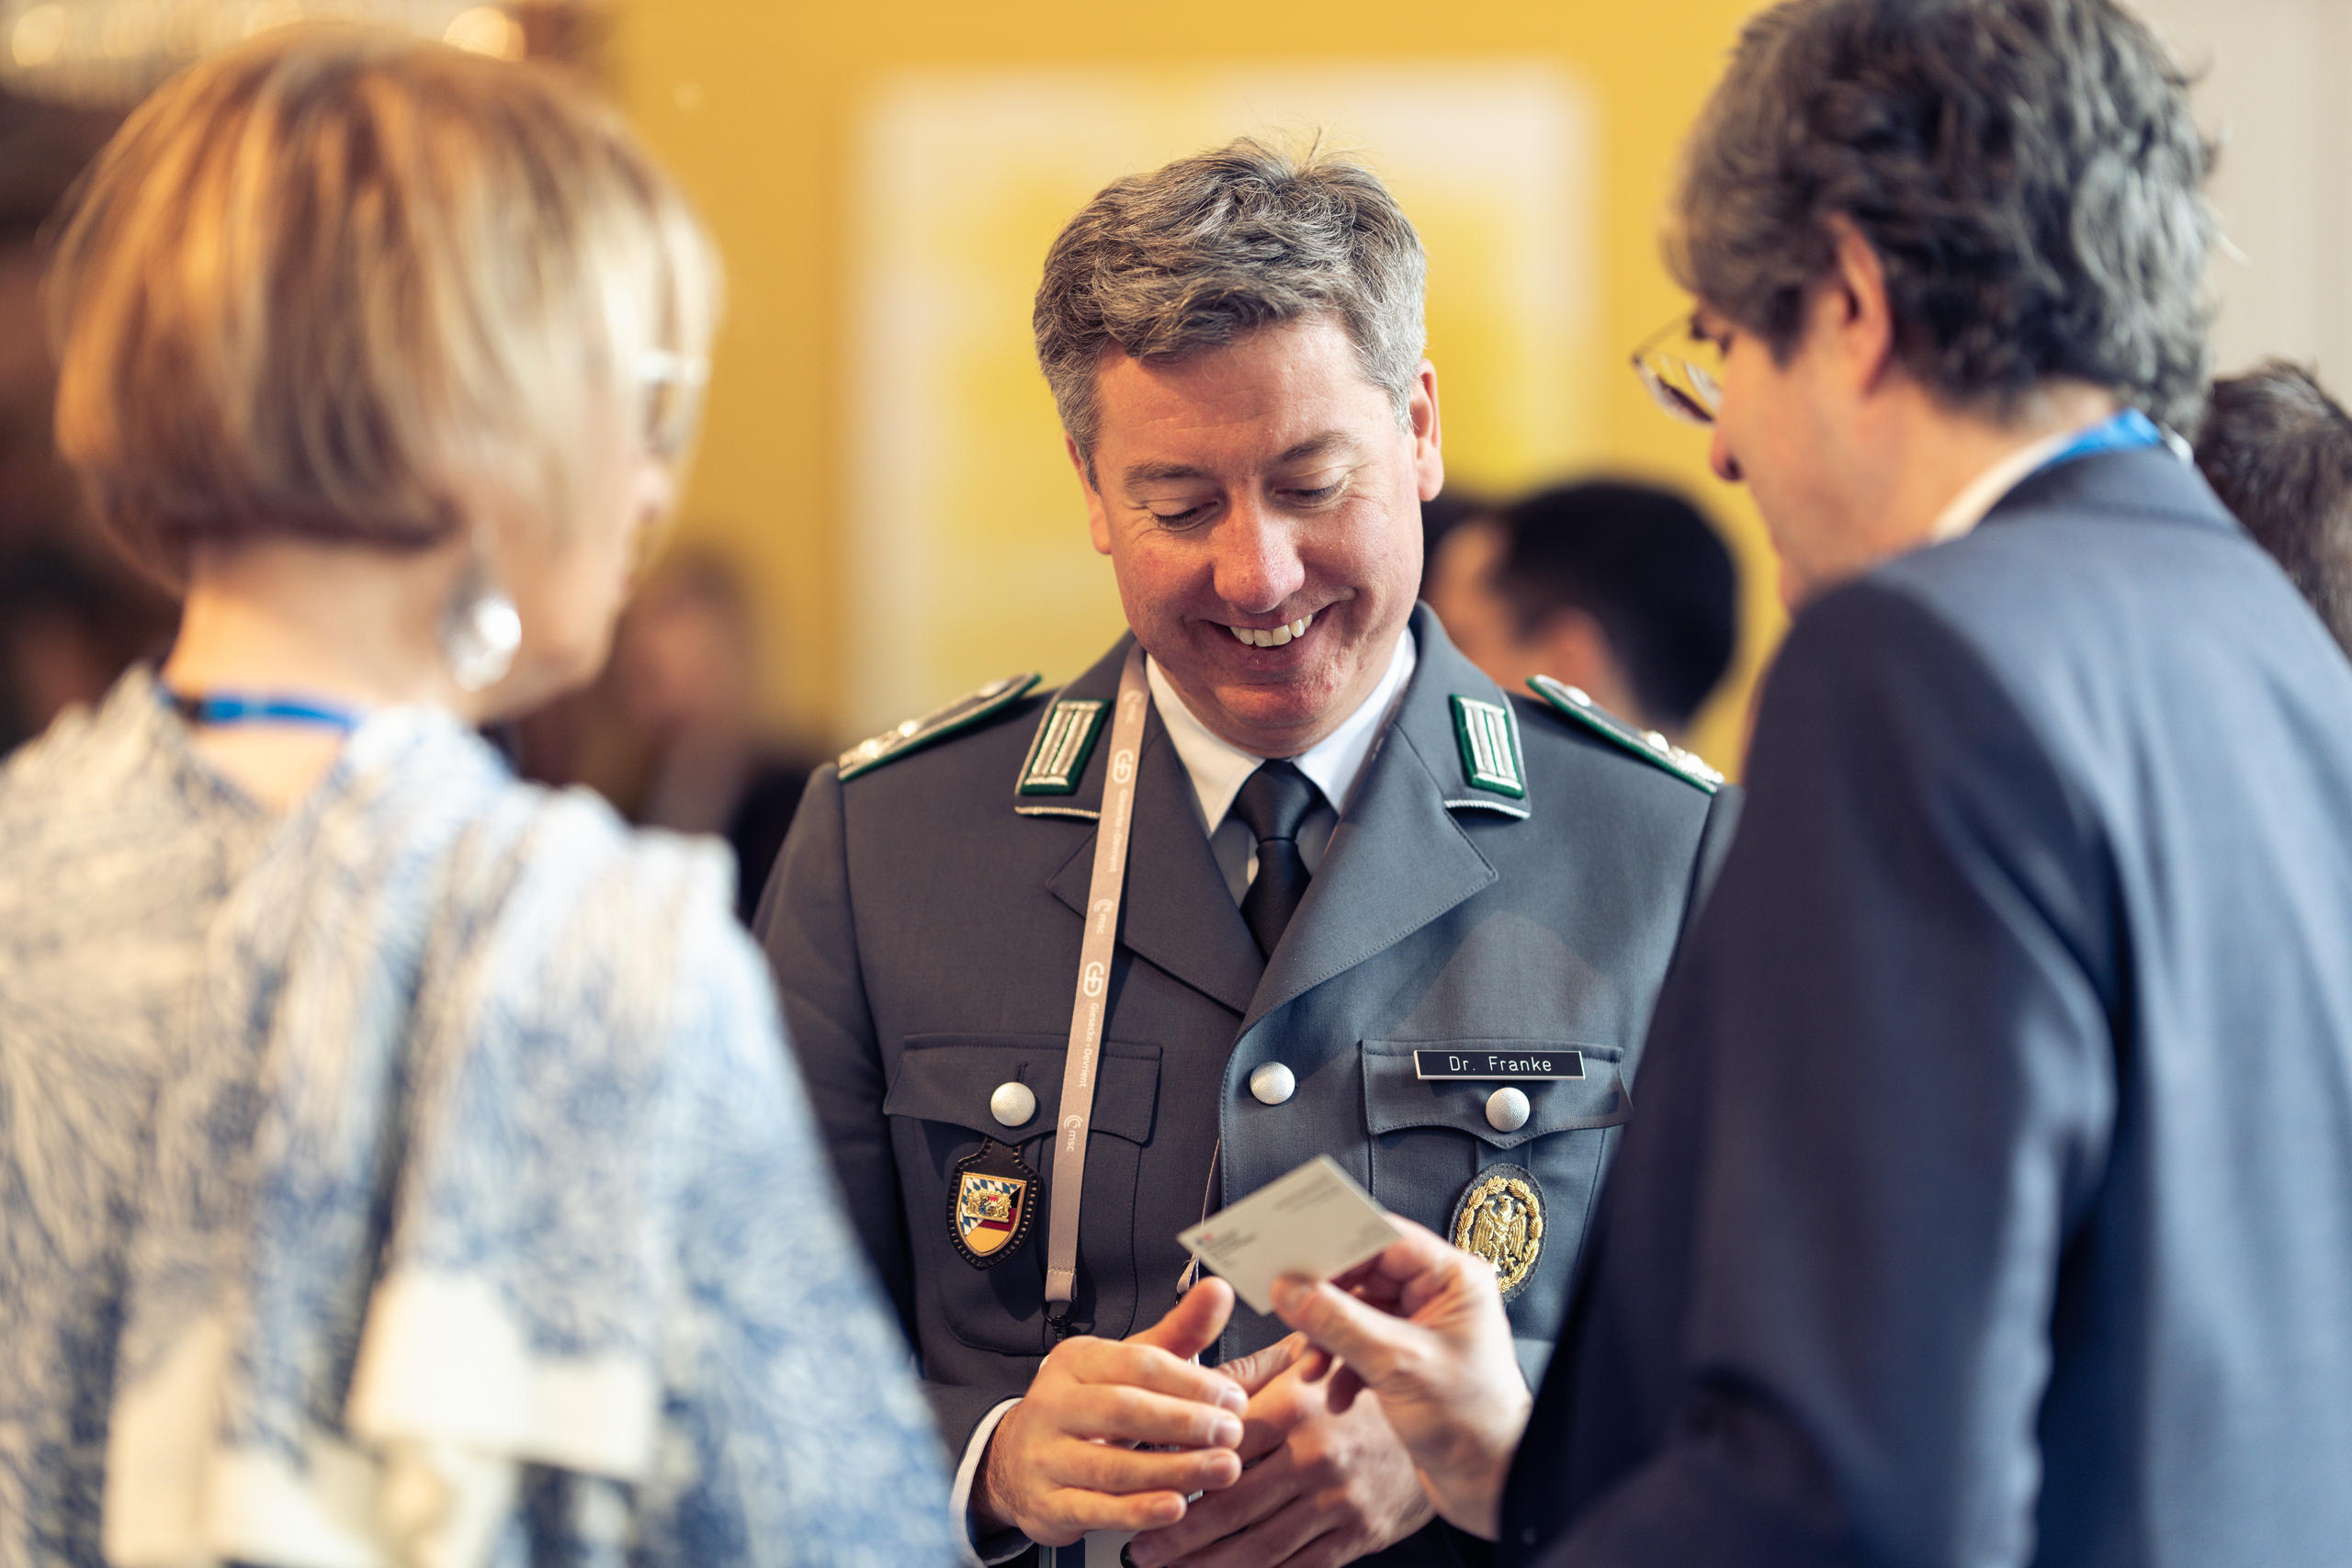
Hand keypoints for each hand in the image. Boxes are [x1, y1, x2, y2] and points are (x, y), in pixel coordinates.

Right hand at [972, 1278, 1249, 1546]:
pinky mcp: (1048, 1504)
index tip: (1234, 1399)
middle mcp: (1054, 1404)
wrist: (1018, 1463)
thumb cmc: (1089, 1408)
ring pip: (1112, 1465)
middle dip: (1184, 1422)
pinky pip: (1097, 1509)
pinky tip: (1175, 1508)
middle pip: (1123, 1410)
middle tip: (1232, 1433)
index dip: (1191, 1382)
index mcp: (1077, 1361)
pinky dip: (1139, 1511)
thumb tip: (1218, 1291)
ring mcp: (1046, 1456)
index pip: (1137, 1364)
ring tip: (1222, 1469)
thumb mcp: (1129, 1366)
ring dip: (1174, 1469)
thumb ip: (1179, 1332)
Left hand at [1122, 1331, 1433, 1567]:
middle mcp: (1315, 1458)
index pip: (1222, 1448)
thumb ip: (1248, 1372)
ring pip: (1260, 1546)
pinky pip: (1299, 1566)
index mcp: (1296, 1409)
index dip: (1178, 1471)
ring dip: (1208, 1565)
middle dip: (1180, 1534)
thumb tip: (1188, 1378)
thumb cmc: (1366, 1389)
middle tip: (1141, 1548)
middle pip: (1232, 1507)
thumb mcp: (1309, 1360)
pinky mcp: (1358, 1535)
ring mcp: (1338, 1502)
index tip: (1142, 1484)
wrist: (1446, 1420)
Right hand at [1267, 1218, 1531, 1540]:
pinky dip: (1342, 1366)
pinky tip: (1337, 1395)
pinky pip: (1361, 1344)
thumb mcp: (1396, 1365)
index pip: (1383, 1239)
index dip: (1335, 1245)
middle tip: (1288, 1311)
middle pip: (1364, 1274)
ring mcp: (1422, 1328)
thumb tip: (1290, 1289)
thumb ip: (1338, 1321)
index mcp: (1453, 1279)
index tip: (1292, 1255)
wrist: (1493, 1484)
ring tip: (1314, 1367)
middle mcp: (1439, 1296)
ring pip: (1357, 1312)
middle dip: (1325, 1301)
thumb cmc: (1472, 1424)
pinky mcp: (1408, 1359)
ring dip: (1329, 1339)